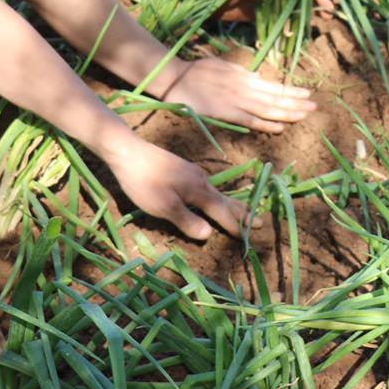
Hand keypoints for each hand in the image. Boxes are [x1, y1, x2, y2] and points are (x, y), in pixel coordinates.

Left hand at [104, 143, 251, 240]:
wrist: (128, 150)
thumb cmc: (144, 181)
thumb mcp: (164, 206)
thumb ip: (187, 220)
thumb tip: (209, 234)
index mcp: (199, 190)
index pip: (222, 213)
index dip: (234, 226)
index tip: (248, 238)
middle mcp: (201, 180)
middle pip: (226, 200)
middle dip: (242, 213)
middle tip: (260, 221)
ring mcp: (192, 173)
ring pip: (217, 192)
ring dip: (231, 204)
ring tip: (244, 211)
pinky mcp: (182, 170)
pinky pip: (207, 187)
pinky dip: (217, 197)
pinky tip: (213, 197)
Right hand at [163, 56, 317, 133]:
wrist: (175, 78)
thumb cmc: (197, 70)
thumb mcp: (222, 65)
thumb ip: (240, 71)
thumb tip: (257, 77)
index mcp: (243, 78)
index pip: (272, 87)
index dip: (291, 92)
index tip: (307, 95)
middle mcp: (244, 89)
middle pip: (274, 98)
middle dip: (295, 103)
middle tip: (315, 107)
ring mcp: (236, 101)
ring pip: (267, 109)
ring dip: (287, 113)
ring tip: (304, 115)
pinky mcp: (225, 113)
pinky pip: (249, 120)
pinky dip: (265, 124)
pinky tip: (279, 128)